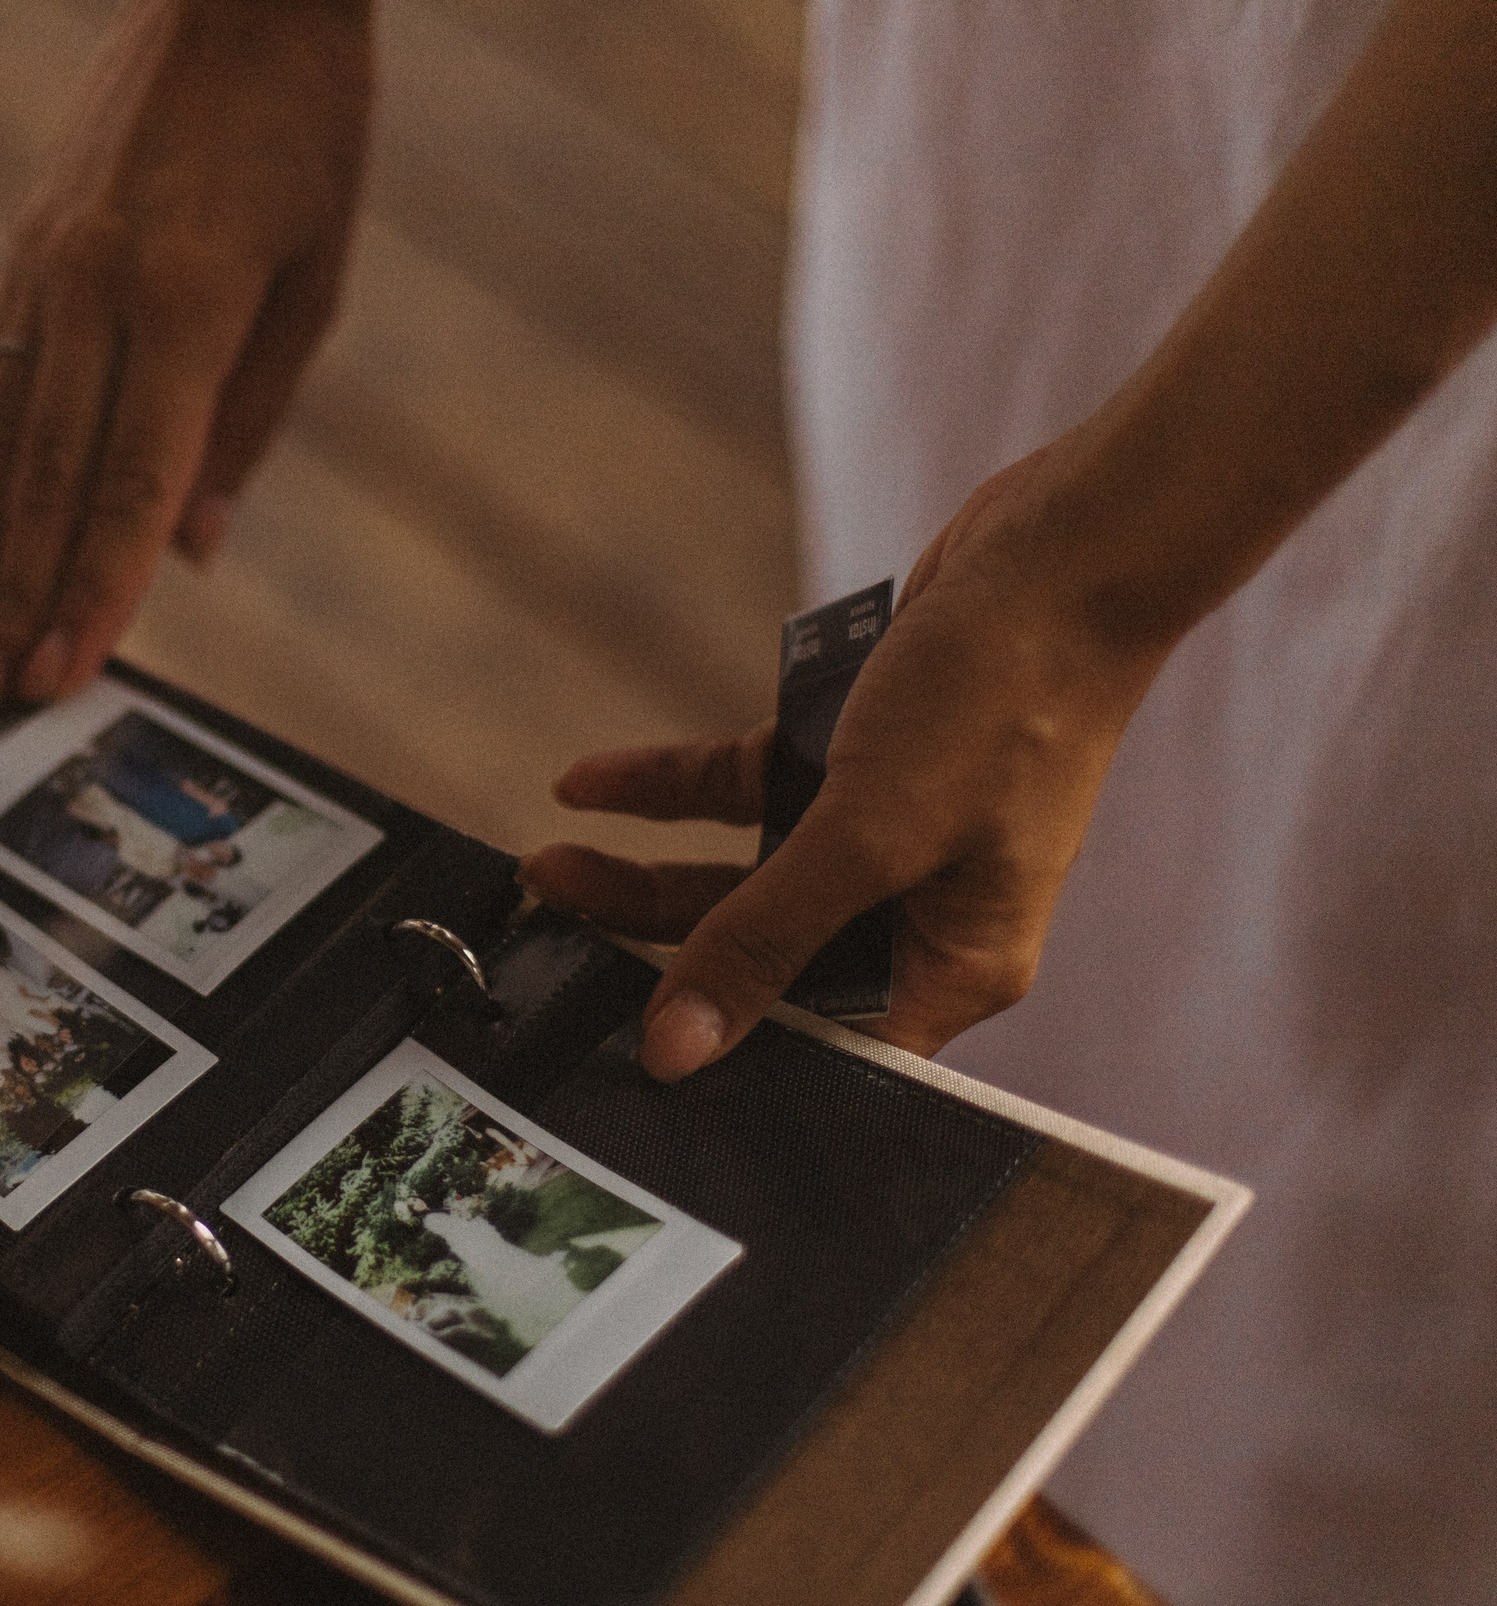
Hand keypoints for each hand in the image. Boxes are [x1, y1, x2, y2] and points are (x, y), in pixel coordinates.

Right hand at [0, 0, 373, 720]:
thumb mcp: (320, 278)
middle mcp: (93, 288)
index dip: (99, 591)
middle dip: (21, 601)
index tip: (72, 675)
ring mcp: (44, 267)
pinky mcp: (24, 251)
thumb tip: (191, 549)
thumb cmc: (305, 127)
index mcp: (183, 299)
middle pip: (46, 480)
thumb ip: (251, 421)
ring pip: (3, 441)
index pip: (129, 483)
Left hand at [522, 440, 1183, 1079]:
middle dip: (651, 948)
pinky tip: (589, 785)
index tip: (617, 1047)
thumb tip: (677, 1047)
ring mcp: (883, 839)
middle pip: (761, 964)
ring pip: (738, 880)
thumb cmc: (1006, 700)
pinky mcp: (851, 765)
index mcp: (952, 966)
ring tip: (545, 865)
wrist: (1061, 551)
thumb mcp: (868, 835)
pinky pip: (741, 796)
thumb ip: (762, 939)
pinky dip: (670, 790)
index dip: (723, 1054)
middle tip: (546, 932)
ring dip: (642, 871)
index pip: (821, 1051)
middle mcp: (917, 915)